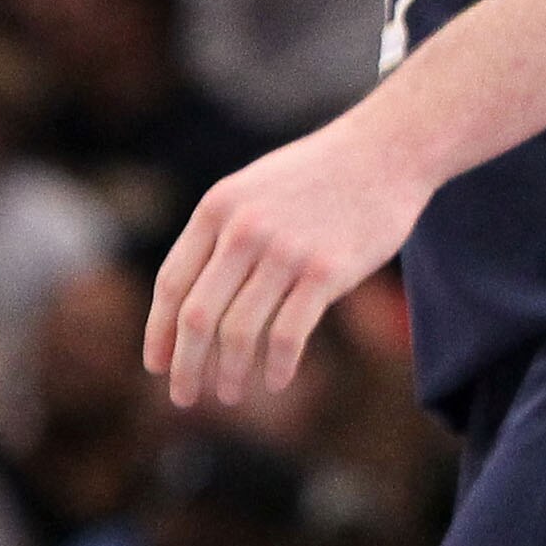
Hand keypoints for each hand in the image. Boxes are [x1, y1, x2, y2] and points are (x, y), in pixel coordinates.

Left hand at [145, 116, 432, 406]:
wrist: (387, 149)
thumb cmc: (320, 175)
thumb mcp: (255, 189)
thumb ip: (221, 235)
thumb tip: (190, 305)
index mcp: (217, 207)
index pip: (171, 285)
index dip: (159, 333)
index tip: (157, 365)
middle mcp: (244, 229)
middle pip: (197, 317)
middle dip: (185, 366)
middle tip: (183, 397)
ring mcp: (286, 250)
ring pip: (239, 332)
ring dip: (229, 374)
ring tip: (230, 394)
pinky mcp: (327, 270)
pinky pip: (289, 335)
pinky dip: (278, 367)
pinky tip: (277, 381)